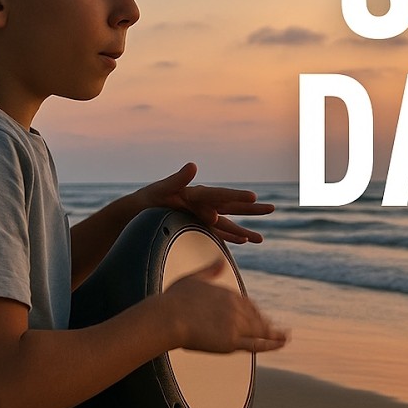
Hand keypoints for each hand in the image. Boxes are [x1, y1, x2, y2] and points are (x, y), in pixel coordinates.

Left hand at [137, 163, 273, 243]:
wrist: (135, 213)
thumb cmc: (147, 199)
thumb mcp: (160, 189)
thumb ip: (177, 179)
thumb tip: (193, 166)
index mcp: (196, 193)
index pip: (220, 195)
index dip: (236, 196)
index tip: (253, 197)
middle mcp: (203, 204)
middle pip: (231, 207)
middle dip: (251, 209)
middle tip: (272, 208)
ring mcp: (202, 216)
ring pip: (228, 224)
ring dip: (245, 230)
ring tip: (262, 238)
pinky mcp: (197, 227)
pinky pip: (218, 234)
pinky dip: (230, 238)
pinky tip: (244, 241)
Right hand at [163, 260, 288, 353]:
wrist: (168, 317)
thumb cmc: (175, 300)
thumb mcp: (195, 278)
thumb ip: (210, 270)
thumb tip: (221, 260)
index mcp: (228, 293)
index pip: (247, 303)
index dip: (253, 312)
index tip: (258, 316)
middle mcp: (236, 307)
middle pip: (256, 317)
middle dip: (265, 323)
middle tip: (275, 330)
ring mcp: (236, 325)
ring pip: (260, 330)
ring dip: (274, 334)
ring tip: (284, 338)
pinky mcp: (232, 341)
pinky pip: (257, 344)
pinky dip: (272, 344)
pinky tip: (281, 343)